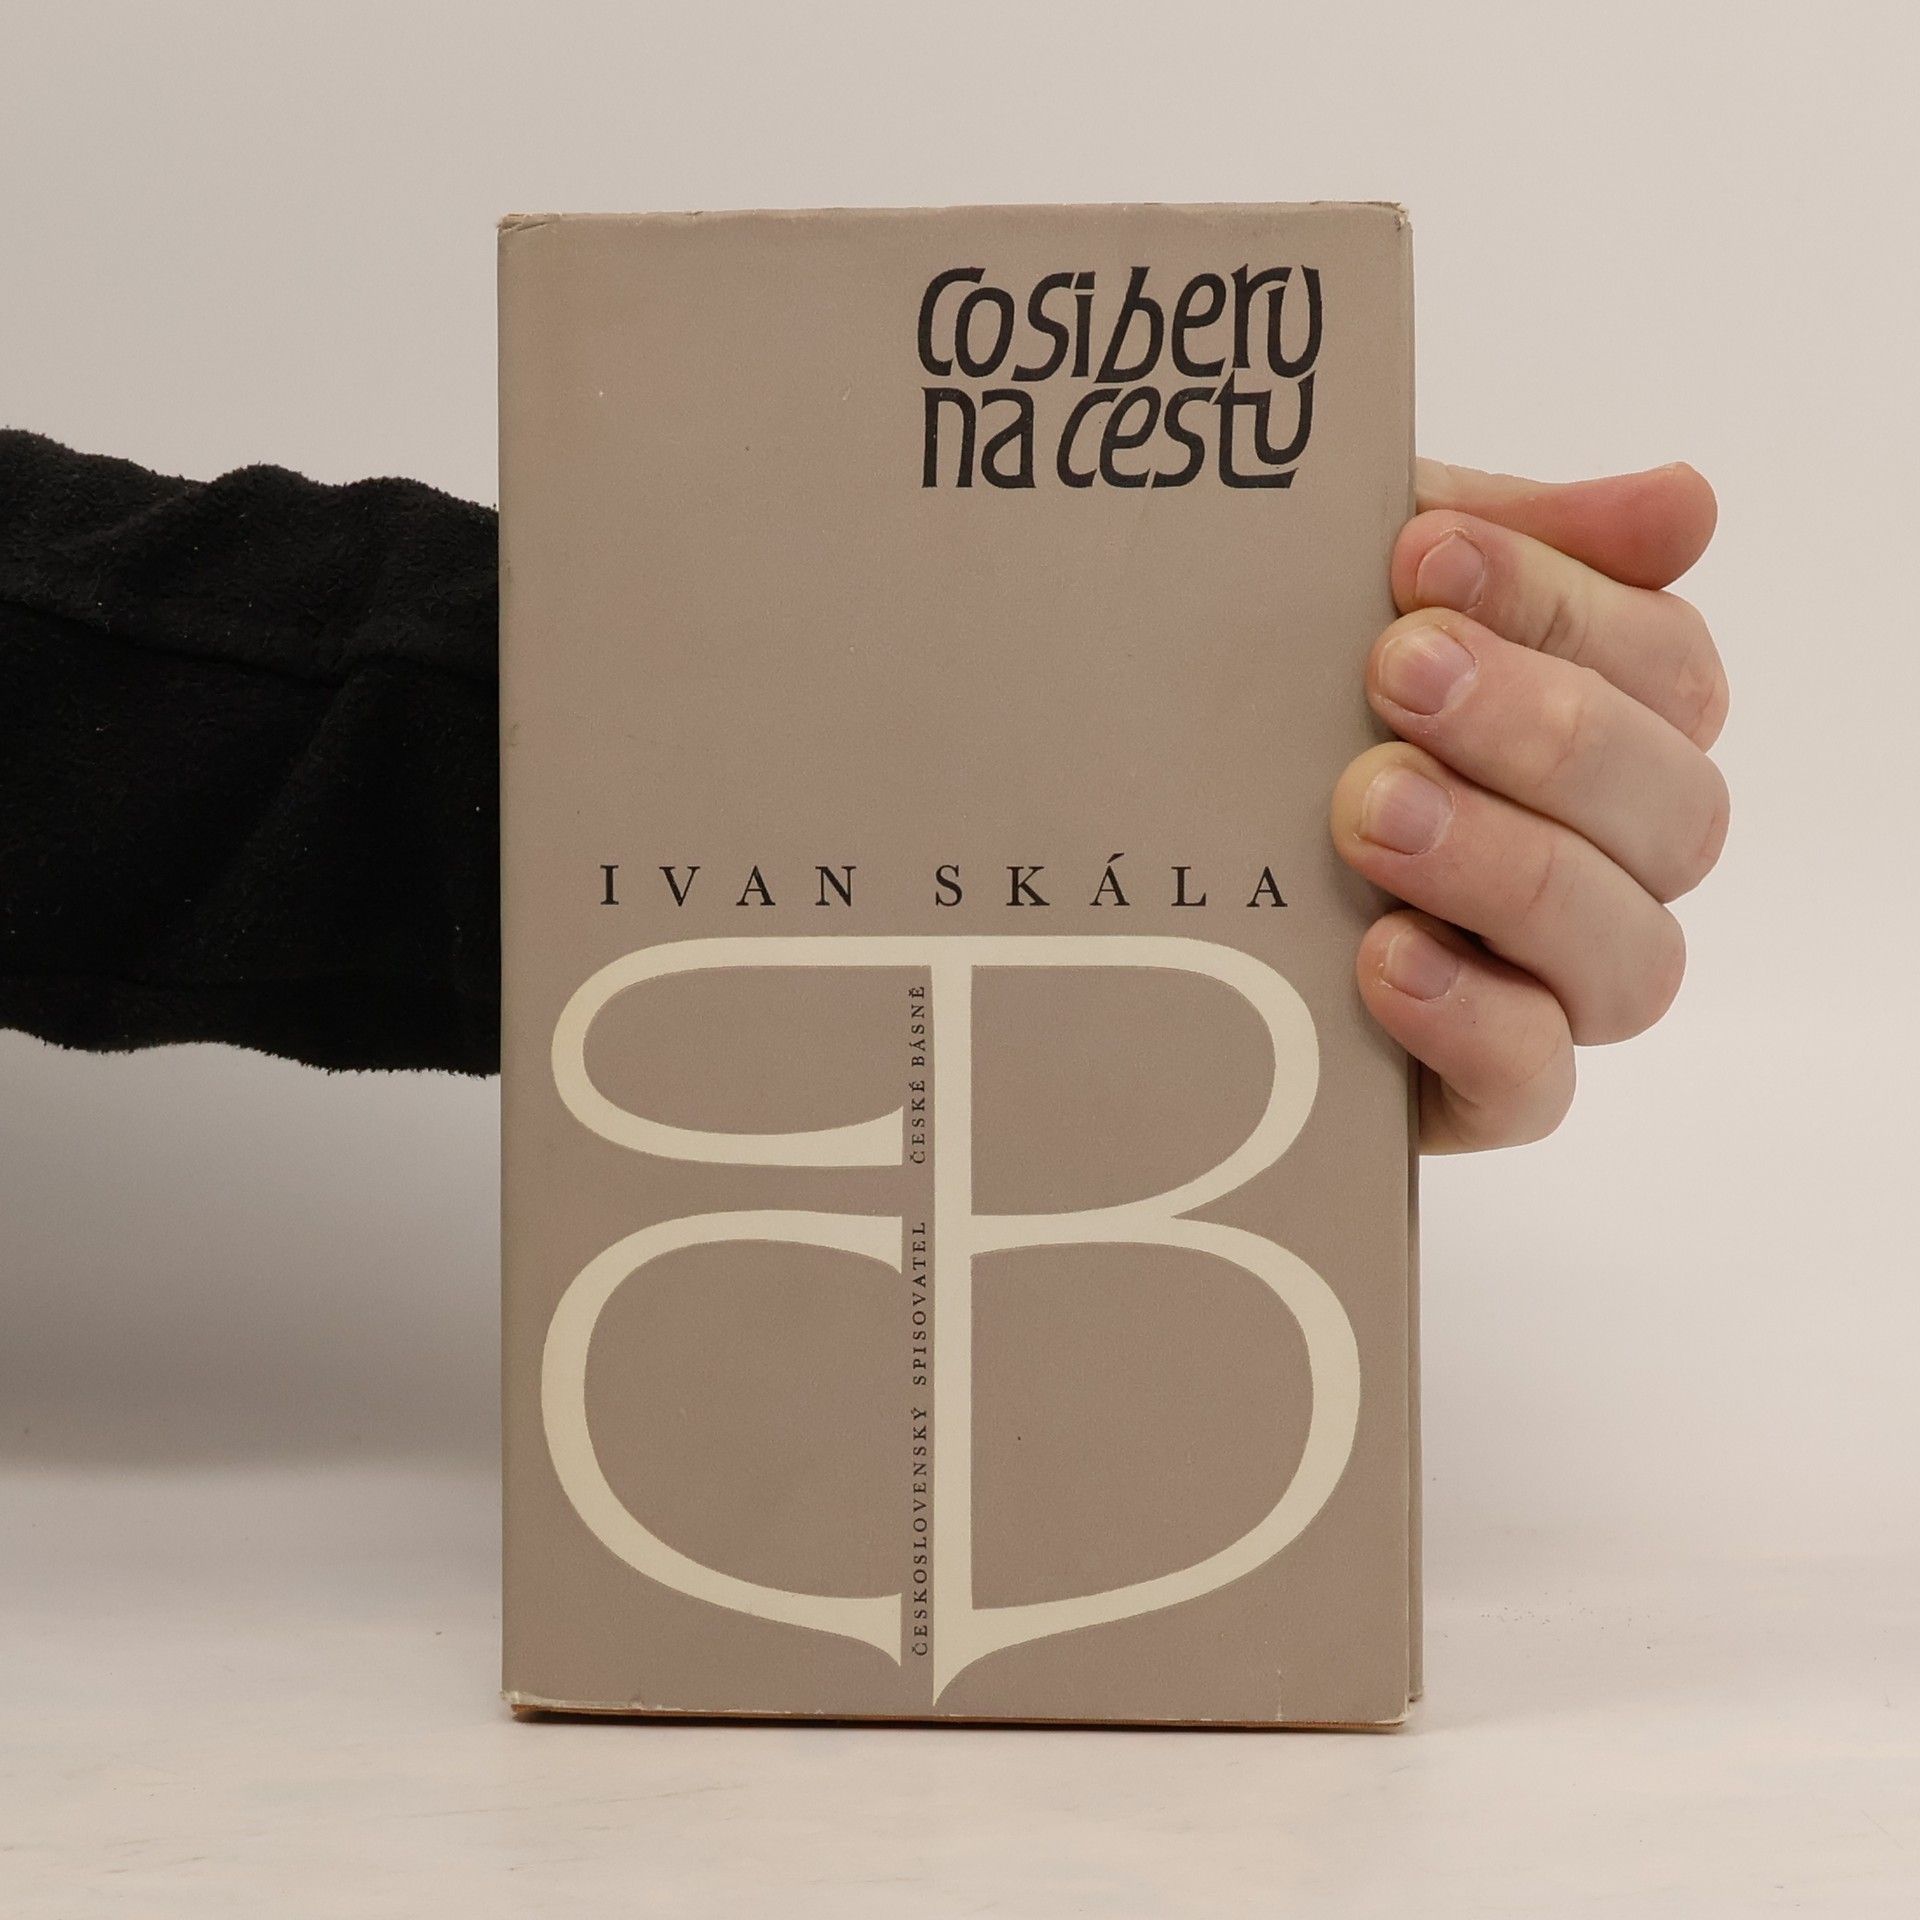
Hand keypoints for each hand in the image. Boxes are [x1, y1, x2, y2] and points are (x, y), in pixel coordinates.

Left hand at [1331, 458, 1728, 1151]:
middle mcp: (1611, 864)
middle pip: (1678, 810)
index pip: (1665, 665)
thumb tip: (1684, 502)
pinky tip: (1383, 957)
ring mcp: (1553, 986)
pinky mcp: (1481, 1090)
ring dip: (1508, 869)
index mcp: (1612, 731)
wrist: (1159, 874)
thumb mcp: (1357, 598)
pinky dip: (1474, 1019)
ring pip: (1631, 956)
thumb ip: (1504, 542)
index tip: (1421, 556)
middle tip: (1396, 674)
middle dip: (1545, 730)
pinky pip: (1534, 1084)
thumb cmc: (1287, 716)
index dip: (1562, 603)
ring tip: (1372, 813)